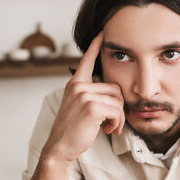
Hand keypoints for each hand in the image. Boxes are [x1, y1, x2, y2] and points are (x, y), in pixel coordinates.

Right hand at [42, 33, 124, 163]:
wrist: (60, 147)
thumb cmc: (72, 130)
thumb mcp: (78, 107)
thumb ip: (90, 95)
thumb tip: (114, 94)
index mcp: (74, 84)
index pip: (86, 61)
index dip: (96, 46)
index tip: (103, 32)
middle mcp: (78, 86)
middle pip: (115, 88)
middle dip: (118, 108)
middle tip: (112, 122)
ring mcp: (84, 95)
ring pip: (118, 100)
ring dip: (119, 118)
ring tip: (109, 127)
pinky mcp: (92, 107)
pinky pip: (117, 111)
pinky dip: (117, 123)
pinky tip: (108, 130)